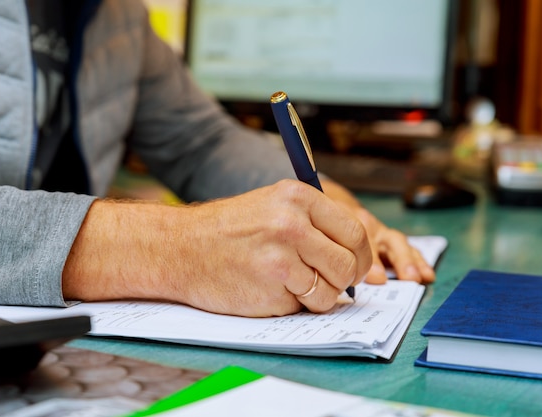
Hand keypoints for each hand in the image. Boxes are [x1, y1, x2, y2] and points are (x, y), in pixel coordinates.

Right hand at [62, 180, 370, 316]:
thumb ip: (314, 222)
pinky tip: (269, 289)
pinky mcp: (270, 287)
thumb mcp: (274, 205)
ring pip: (331, 290)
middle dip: (346, 279)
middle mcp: (292, 223)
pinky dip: (292, 304)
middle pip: (350, 262)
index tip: (356, 265)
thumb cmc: (228, 230)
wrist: (180, 248)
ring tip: (293, 285)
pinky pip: (303, 306)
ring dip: (318, 296)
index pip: (355, 230)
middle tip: (331, 282)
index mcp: (298, 197)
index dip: (361, 254)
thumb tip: (355, 251)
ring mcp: (281, 257)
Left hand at [321, 179, 434, 284]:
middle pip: (387, 241)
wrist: (334, 207)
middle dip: (399, 260)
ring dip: (410, 261)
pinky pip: (408, 249)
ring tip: (420, 277)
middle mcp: (370, 226)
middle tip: (408, 277)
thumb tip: (348, 276)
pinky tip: (428, 275)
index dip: (372, 261)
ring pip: (399, 244)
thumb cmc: (327, 225)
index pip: (364, 241)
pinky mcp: (390, 239)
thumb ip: (334, 250)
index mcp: (352, 222)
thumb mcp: (326, 232)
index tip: (378, 278)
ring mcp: (382, 232)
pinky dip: (418, 261)